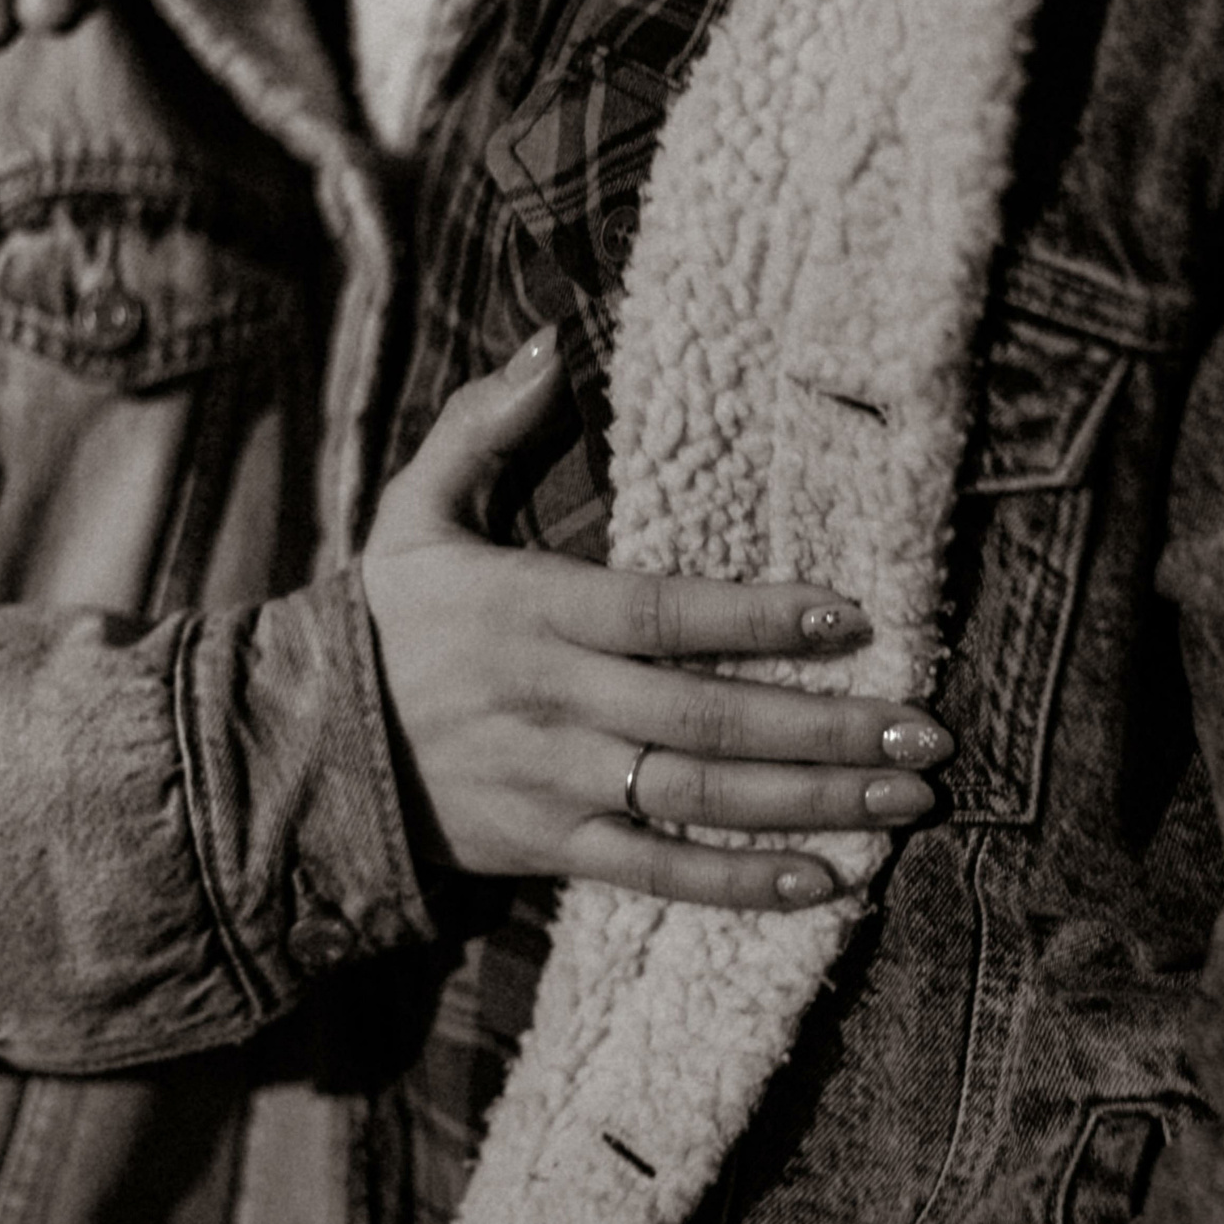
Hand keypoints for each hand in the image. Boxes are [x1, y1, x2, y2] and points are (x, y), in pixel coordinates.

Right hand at [361, 331, 953, 908]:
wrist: (296, 756)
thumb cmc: (382, 623)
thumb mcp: (414, 513)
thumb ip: (484, 426)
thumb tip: (552, 341)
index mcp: (535, 613)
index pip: (665, 614)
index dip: (759, 617)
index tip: (854, 617)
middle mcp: (555, 702)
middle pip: (709, 715)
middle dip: (826, 727)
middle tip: (926, 732)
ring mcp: (557, 782)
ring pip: (702, 796)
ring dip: (813, 803)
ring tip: (908, 801)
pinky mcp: (551, 848)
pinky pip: (657, 871)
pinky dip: (739, 882)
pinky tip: (824, 882)